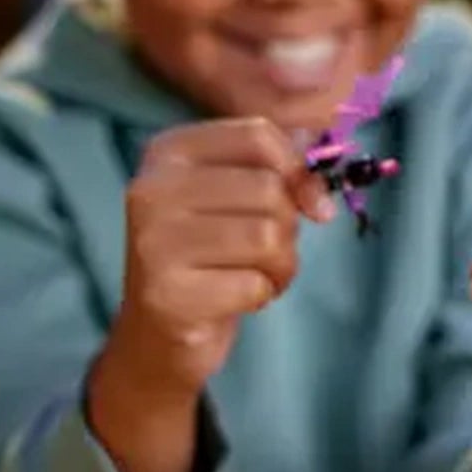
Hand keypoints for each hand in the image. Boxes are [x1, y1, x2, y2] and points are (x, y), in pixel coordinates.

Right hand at [86, 118, 334, 471]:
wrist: (157, 337)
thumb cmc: (208, 257)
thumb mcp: (237, 198)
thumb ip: (277, 167)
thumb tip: (318, 144)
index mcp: (169, 152)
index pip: (257, 134)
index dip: (298, 168)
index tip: (309, 202)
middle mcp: (153, 190)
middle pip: (269, 189)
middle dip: (288, 227)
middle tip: (264, 251)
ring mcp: (155, 243)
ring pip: (269, 236)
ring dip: (281, 265)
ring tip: (253, 275)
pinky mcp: (169, 295)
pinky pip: (255, 284)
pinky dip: (262, 295)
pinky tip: (235, 299)